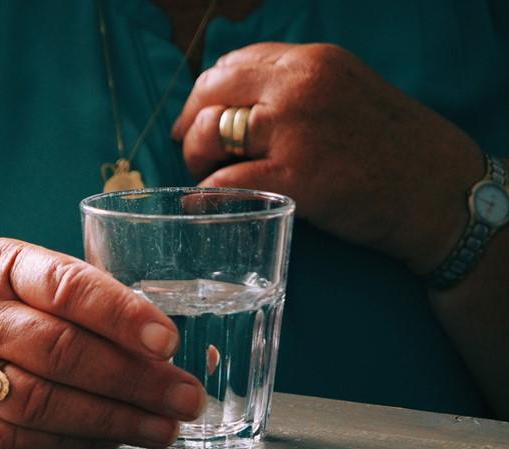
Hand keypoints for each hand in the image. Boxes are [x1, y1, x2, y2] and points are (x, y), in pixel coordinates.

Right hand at [0, 237, 206, 448]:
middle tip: (186, 396)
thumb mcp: (6, 262)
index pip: (65, 286)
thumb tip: (157, 337)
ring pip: (39, 401)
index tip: (168, 340)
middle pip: (59, 352)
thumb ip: (69, 290)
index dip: (120, 314)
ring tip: (162, 428)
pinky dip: (68, 443)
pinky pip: (12, 438)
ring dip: (110, 419)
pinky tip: (109, 441)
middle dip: (133, 379)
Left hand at [172, 42, 482, 272]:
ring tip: (209, 175)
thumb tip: (235, 106)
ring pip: (209, 132)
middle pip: (211, 91)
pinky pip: (222, 181)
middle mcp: (300, 86)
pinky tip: (204, 204)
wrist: (439, 192)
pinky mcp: (293, 176)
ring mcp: (294, 129)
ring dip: (197, 157)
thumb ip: (297, 91)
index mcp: (313, 62)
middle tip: (196, 151)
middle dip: (192, 122)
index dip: (209, 93)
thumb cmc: (393, 149)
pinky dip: (205, 195)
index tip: (204, 116)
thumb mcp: (348, 93)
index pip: (234, 63)